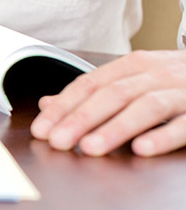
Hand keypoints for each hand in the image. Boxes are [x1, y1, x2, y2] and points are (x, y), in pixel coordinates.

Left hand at [30, 49, 185, 156]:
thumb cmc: (174, 80)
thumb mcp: (133, 79)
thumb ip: (92, 92)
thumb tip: (47, 104)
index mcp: (133, 65)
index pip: (90, 83)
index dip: (64, 106)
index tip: (42, 128)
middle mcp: (156, 73)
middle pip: (113, 94)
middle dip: (82, 119)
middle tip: (59, 141)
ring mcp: (182, 90)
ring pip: (145, 106)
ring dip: (115, 128)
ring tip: (91, 148)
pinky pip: (184, 123)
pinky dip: (162, 136)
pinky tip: (142, 149)